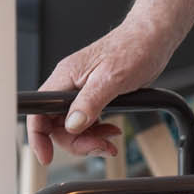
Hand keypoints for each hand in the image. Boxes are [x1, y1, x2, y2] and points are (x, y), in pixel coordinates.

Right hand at [26, 22, 174, 164]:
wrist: (154, 37)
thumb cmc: (135, 47)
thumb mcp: (112, 78)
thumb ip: (90, 102)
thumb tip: (73, 125)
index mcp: (66, 77)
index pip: (39, 110)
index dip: (38, 137)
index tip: (47, 156)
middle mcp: (69, 84)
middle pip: (56, 124)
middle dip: (76, 141)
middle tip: (99, 147)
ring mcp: (82, 90)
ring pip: (73, 126)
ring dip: (90, 139)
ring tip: (109, 141)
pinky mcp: (95, 94)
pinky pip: (87, 120)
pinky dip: (98, 131)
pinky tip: (112, 131)